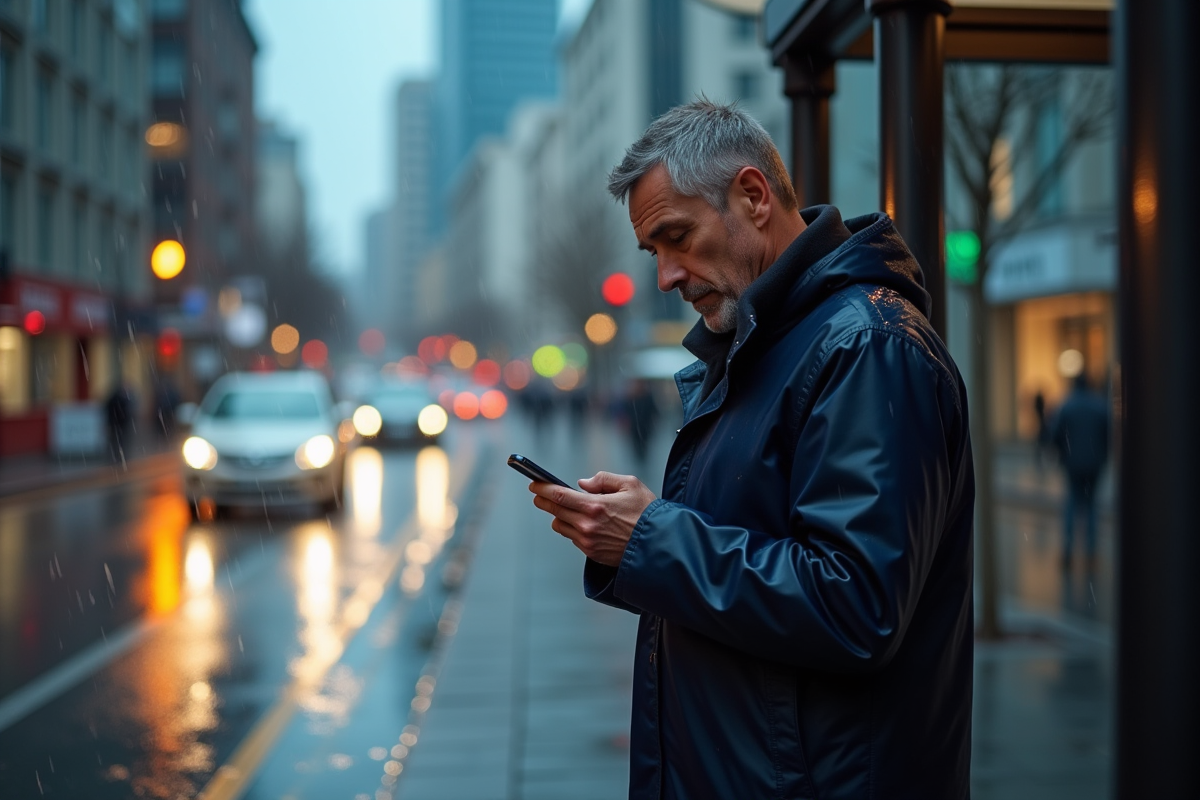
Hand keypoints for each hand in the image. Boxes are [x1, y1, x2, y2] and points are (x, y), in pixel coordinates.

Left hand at [529, 472, 657, 566]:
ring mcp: (588, 542)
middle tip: (539, 494)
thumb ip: (603, 479)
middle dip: (543, 501)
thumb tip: (582, 484)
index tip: (534, 484)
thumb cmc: (647, 513)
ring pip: (561, 526)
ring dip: (560, 516)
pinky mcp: (592, 554)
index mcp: (595, 506)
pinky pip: (573, 539)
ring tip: (567, 509)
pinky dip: (574, 529)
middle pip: (555, 511)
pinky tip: (585, 524)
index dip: (543, 488)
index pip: (559, 495)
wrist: (660, 545)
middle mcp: (588, 526)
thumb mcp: (630, 484)